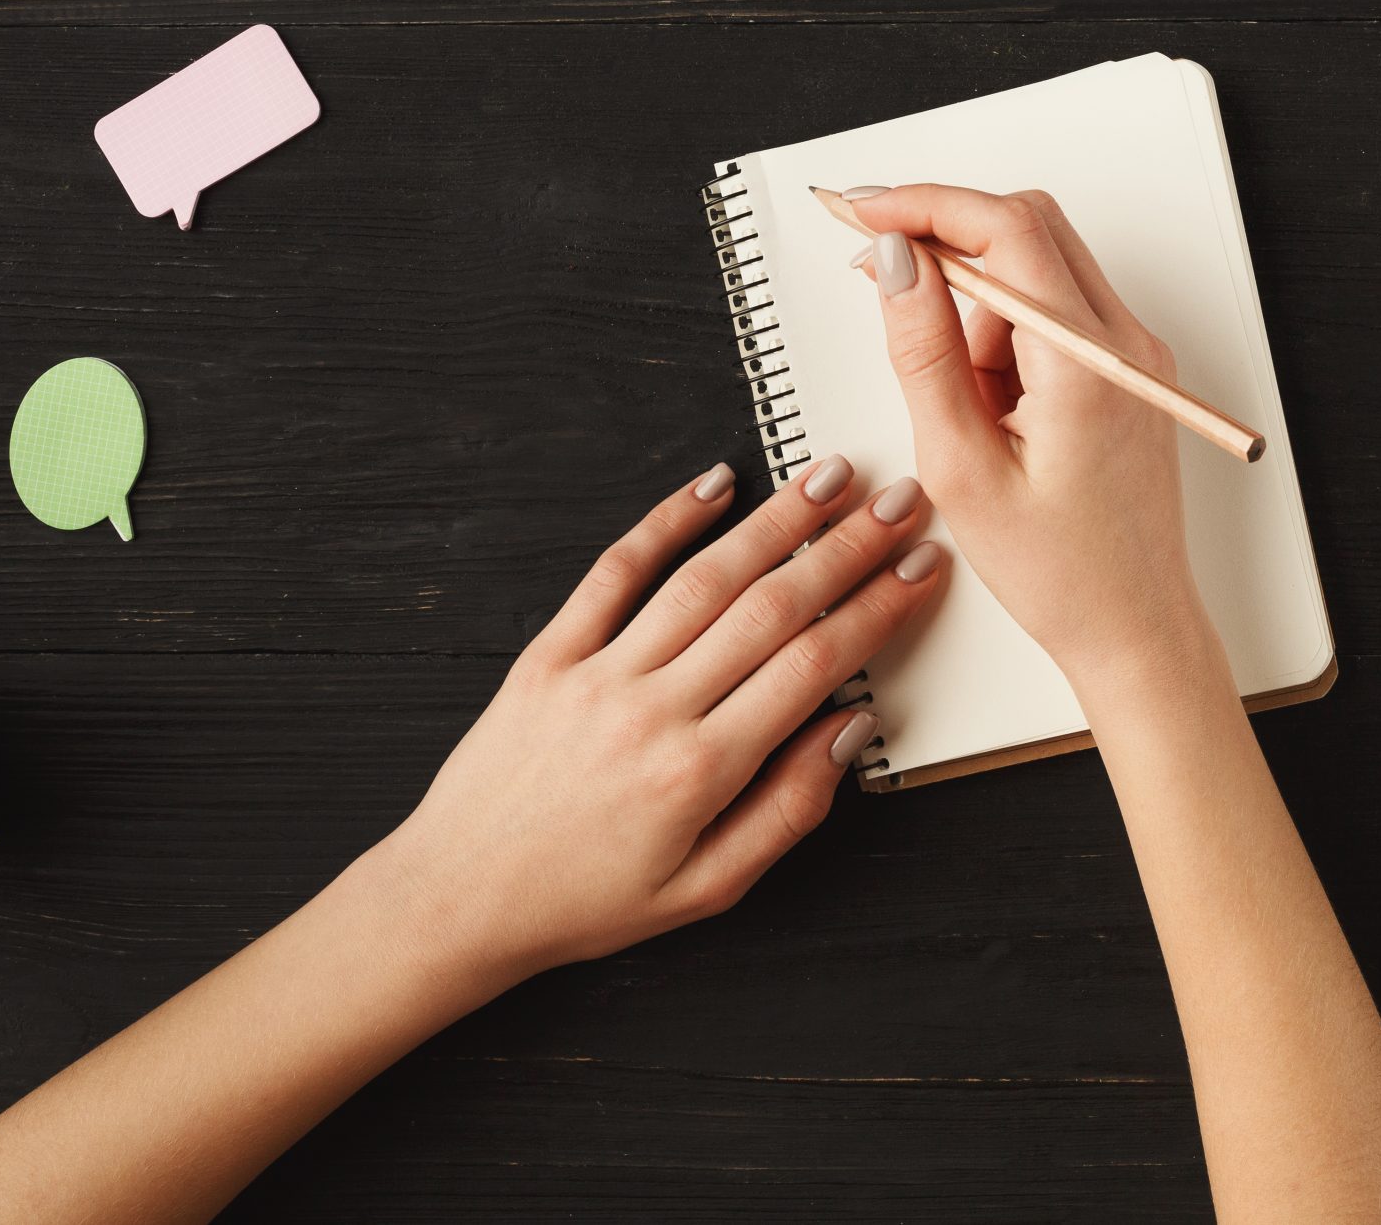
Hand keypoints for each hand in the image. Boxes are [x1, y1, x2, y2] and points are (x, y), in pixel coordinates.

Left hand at [385, 458, 942, 992]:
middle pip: (770, 608)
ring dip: (775, 521)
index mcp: (699, 772)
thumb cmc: (587, 902)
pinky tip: (714, 484)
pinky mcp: (548, 654)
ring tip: (830, 477)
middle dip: (846, 548)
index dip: (877, 609)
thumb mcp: (708, 890)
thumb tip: (849, 731)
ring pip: (703, 578)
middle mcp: (652, 710)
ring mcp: (596, 673)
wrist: (459, 898)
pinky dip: (665, 521)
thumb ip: (788, 811)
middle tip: (901, 500)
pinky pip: (613, 572)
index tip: (921, 568)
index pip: (812, 666)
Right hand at [847, 185, 1223, 710]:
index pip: (1007, 228)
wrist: (1134, 626)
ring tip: (963, 411)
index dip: (926, 205)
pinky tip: (989, 412)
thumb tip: (898, 263)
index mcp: (1089, 364)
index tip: (863, 213)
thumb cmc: (1060, 572)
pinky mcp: (1124, 370)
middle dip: (945, 241)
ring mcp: (1132, 354)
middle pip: (1027, 228)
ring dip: (976, 308)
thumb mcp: (961, 467)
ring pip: (1035, 271)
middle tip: (880, 274)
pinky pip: (1052, 314)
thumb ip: (924, 352)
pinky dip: (1003, 337)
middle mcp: (1125, 343)